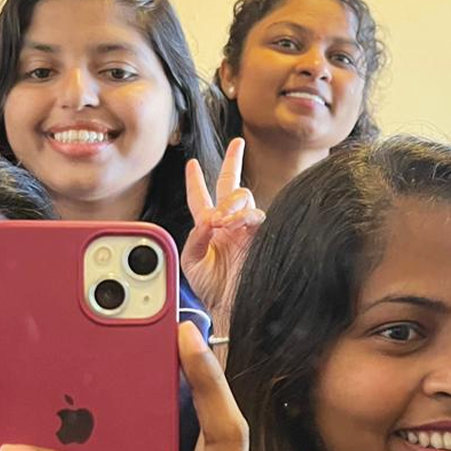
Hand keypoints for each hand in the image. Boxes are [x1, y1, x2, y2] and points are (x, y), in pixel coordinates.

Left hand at [182, 138, 264, 342]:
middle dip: (233, 161)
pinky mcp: (260, 236)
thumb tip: (207, 220)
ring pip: (243, 196)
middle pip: (229, 185)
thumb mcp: (191, 263)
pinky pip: (256, 215)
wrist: (230, 307)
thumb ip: (193, 238)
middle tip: (238, 144)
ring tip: (223, 220)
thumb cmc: (211, 290)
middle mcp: (227, 224)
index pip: (199, 197)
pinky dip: (244, 216)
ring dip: (231, 201)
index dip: (194, 180)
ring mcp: (245, 228)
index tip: (190, 164)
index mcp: (207, 228)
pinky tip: (235, 226)